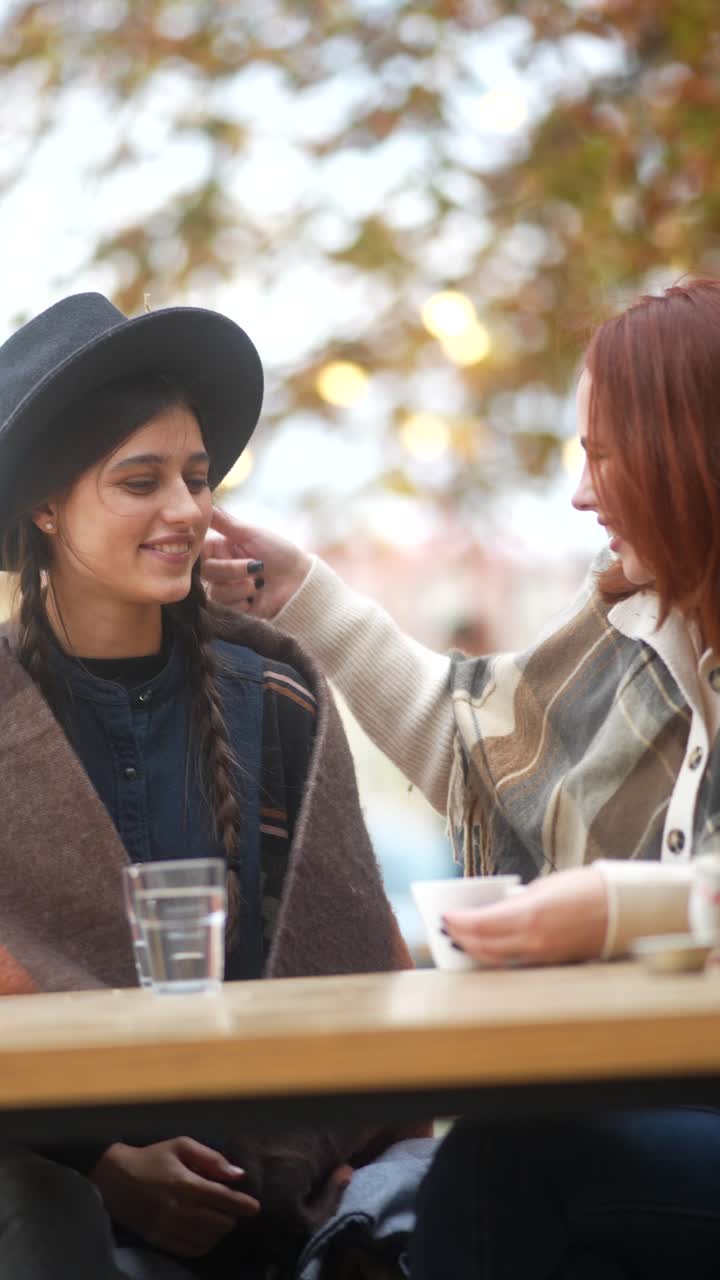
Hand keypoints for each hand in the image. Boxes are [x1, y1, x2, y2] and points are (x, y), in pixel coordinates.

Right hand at [91, 1137, 259, 1258]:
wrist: (114, 1177)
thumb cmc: (152, 1157)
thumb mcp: (181, 1146)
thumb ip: (211, 1159)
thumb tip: (237, 1175)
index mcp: (185, 1184)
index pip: (223, 1200)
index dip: (243, 1205)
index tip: (255, 1207)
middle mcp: (178, 1210)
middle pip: (219, 1223)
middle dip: (231, 1217)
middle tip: (232, 1209)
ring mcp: (168, 1228)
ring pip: (207, 1239)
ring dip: (219, 1231)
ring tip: (220, 1219)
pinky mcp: (158, 1240)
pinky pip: (190, 1250)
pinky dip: (204, 1244)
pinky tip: (206, 1233)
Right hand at [202, 506, 311, 618]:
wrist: (299, 581)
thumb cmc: (279, 553)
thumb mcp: (251, 533)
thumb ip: (224, 522)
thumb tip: (204, 501)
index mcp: (220, 549)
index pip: (197, 551)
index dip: (202, 552)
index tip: (218, 549)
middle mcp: (219, 569)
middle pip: (206, 572)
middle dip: (231, 570)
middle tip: (256, 566)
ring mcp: (226, 589)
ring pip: (215, 592)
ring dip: (241, 587)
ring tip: (260, 583)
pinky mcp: (233, 608)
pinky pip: (225, 607)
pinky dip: (243, 601)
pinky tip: (257, 597)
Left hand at [443, 867, 608, 966]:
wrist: (622, 908)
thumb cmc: (587, 889)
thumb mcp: (544, 887)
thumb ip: (517, 902)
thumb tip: (495, 911)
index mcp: (529, 915)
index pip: (479, 924)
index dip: (458, 921)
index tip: (446, 915)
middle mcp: (533, 940)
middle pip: (483, 945)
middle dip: (461, 937)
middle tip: (448, 928)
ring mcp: (542, 955)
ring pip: (496, 959)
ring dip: (475, 950)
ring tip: (461, 940)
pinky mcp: (551, 962)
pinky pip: (515, 962)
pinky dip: (497, 956)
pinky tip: (488, 948)